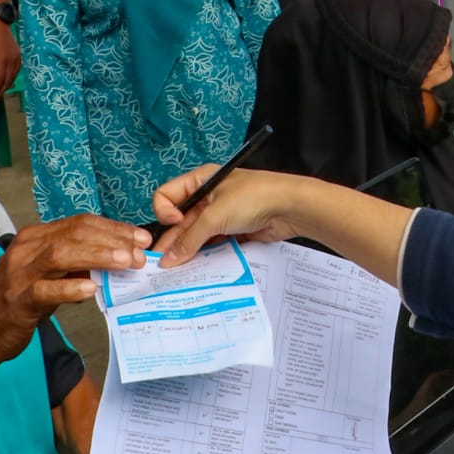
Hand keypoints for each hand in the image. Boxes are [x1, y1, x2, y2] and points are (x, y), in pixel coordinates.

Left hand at [0, 17, 20, 100]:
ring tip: (1, 93)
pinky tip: (8, 82)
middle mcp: (11, 60)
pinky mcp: (19, 56)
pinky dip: (12, 78)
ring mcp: (17, 58)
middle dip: (1, 90)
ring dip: (7, 86)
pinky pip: (17, 70)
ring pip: (13, 76)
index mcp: (1, 59)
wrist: (0, 23)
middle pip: (7, 80)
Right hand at [0, 215, 148, 366]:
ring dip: (97, 256)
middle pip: (74, 234)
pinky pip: (45, 290)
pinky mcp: (16, 299)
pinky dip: (70, 288)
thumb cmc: (21, 300)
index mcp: (35, 236)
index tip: (141, 238)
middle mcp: (25, 248)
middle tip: (139, 253)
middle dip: (111, 240)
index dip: (113, 228)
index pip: (80, 223)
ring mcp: (18, 273)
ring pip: (61, 255)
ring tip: (123, 262)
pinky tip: (91, 289)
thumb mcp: (51, 275)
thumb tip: (122, 257)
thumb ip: (79, 263)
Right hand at [151, 166, 306, 263]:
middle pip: (180, 220)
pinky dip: (205, 255)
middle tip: (162, 265)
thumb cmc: (254, 197)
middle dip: (173, 240)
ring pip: (196, 235)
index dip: (164, 211)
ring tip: (177, 272)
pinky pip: (212, 244)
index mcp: (200, 181)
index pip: (167, 195)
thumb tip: (169, 258)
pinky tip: (197, 269)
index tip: (174, 223)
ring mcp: (220, 214)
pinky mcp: (232, 230)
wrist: (291, 207)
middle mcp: (207, 196)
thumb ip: (190, 239)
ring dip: (188, 250)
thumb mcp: (215, 216)